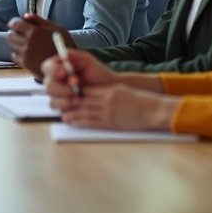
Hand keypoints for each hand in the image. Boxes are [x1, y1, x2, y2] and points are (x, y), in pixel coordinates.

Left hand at [7, 14, 70, 76]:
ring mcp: (25, 54)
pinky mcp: (25, 64)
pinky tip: (27, 53)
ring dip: (17, 43)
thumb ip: (39, 20)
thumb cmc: (65, 44)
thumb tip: (25, 16)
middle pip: (10, 35)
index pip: (15, 24)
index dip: (13, 22)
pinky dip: (18, 53)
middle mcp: (27, 43)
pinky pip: (15, 56)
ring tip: (26, 44)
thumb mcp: (56, 28)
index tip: (16, 23)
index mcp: (34, 32)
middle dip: (14, 33)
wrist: (68, 65)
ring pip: (12, 46)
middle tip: (21, 34)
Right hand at [42, 49, 120, 113]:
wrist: (111, 89)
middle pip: (48, 86)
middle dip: (60, 87)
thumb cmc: (97, 73)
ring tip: (78, 99)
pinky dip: (68, 109)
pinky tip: (78, 106)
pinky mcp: (66, 111)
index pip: (46, 68)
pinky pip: (61, 113)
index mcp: (57, 70)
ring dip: (64, 100)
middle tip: (75, 87)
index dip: (52, 70)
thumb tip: (60, 55)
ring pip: (52, 101)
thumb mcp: (87, 61)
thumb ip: (73, 56)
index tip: (63, 72)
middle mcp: (55, 84)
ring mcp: (60, 99)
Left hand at [57, 84, 180, 131]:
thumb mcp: (121, 91)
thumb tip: (93, 94)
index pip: (87, 90)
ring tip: (62, 116)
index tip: (65, 94)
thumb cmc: (138, 101)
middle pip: (82, 100)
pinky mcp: (110, 122)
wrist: (152, 110)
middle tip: (59, 105)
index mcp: (109, 90)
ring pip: (84, 111)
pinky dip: (79, 122)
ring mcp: (107, 111)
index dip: (74, 92)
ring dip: (71, 113)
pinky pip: (91, 122)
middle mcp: (106, 100)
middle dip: (69, 103)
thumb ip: (107, 92)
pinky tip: (72, 122)